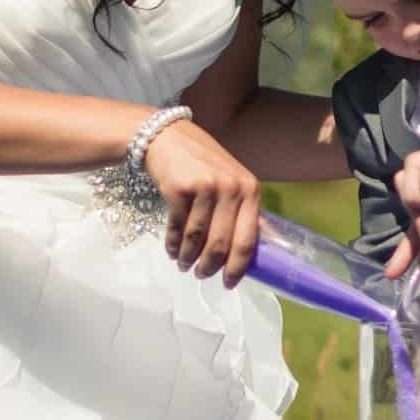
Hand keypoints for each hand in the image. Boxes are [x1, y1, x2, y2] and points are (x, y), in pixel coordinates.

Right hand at [144, 119, 260, 285]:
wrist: (168, 137)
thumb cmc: (203, 163)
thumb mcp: (232, 180)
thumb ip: (242, 210)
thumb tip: (249, 252)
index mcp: (251, 190)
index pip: (248, 239)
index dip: (238, 267)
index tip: (229, 283)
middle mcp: (231, 188)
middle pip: (221, 244)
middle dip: (210, 267)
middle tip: (201, 275)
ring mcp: (205, 188)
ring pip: (196, 239)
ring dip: (188, 257)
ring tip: (183, 263)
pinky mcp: (179, 189)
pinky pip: (176, 228)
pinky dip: (172, 244)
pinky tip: (172, 249)